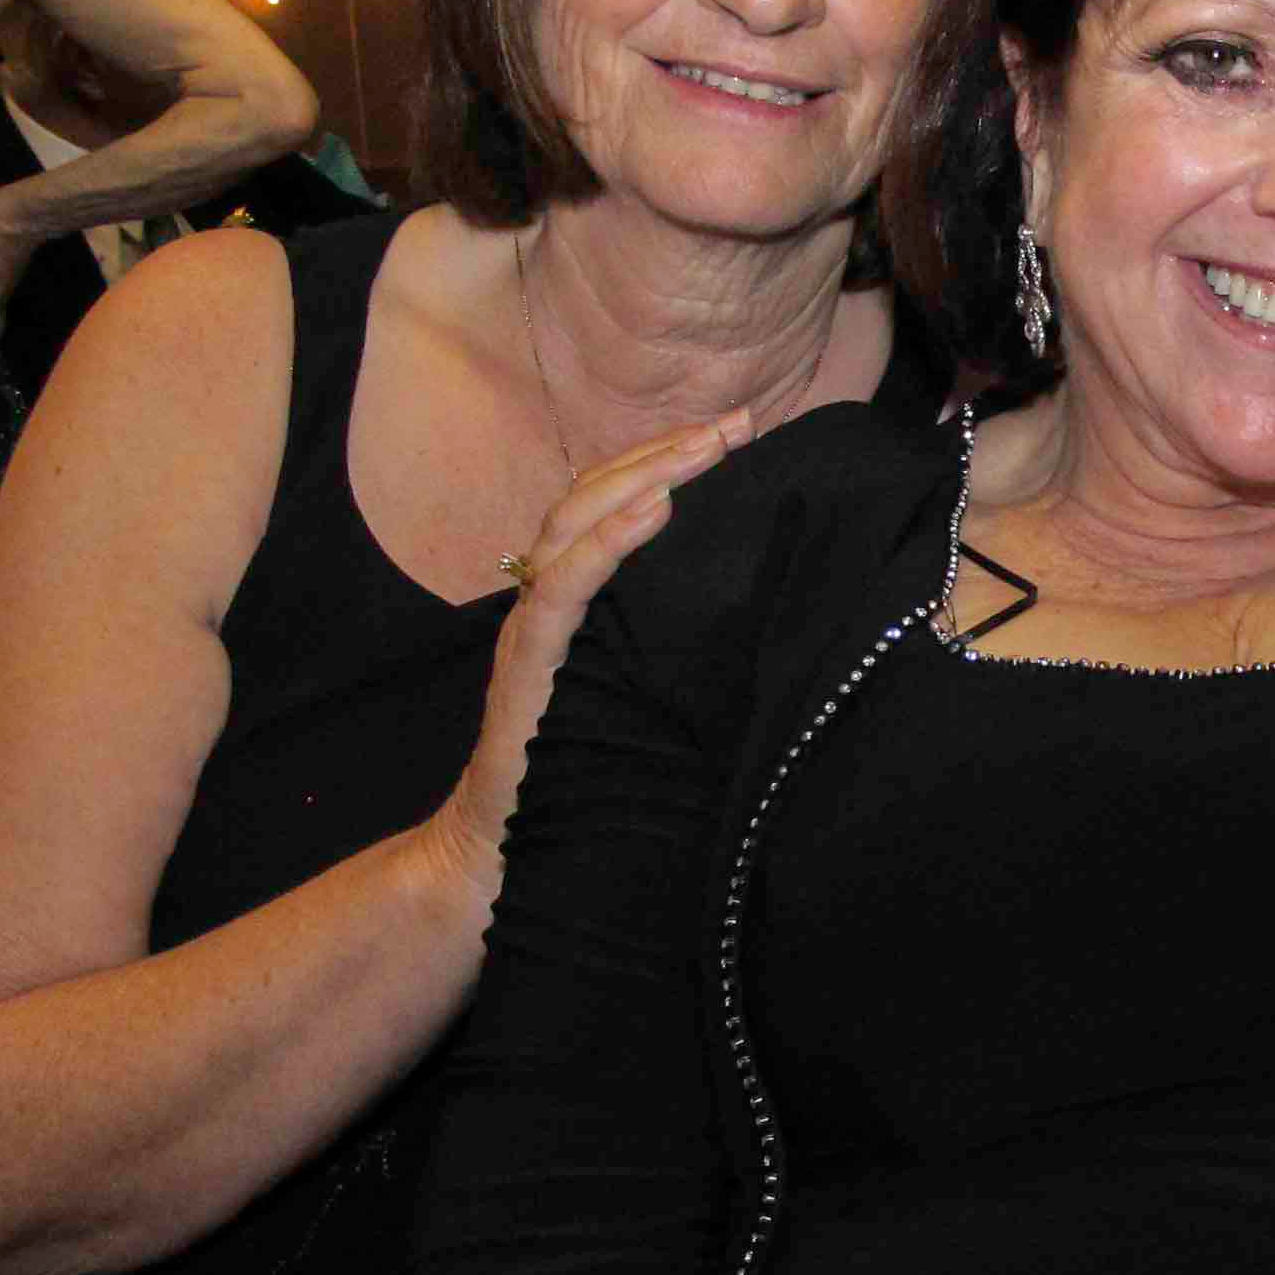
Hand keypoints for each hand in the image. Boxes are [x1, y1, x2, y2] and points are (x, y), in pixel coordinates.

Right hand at [421, 408, 754, 905]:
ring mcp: (534, 624)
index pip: (616, 502)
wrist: (510, 853)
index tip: (738, 433)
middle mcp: (549, 597)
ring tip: (705, 447)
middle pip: (597, 492)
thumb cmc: (588, 778)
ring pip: (576, 520)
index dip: (670, 461)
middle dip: (669, 450)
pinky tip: (655, 511)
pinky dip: (608, 542)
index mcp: (578, 598)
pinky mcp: (527, 660)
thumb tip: (764, 614)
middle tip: (737, 422)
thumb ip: (681, 646)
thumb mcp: (649, 695)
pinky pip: (564, 586)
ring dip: (645, 475)